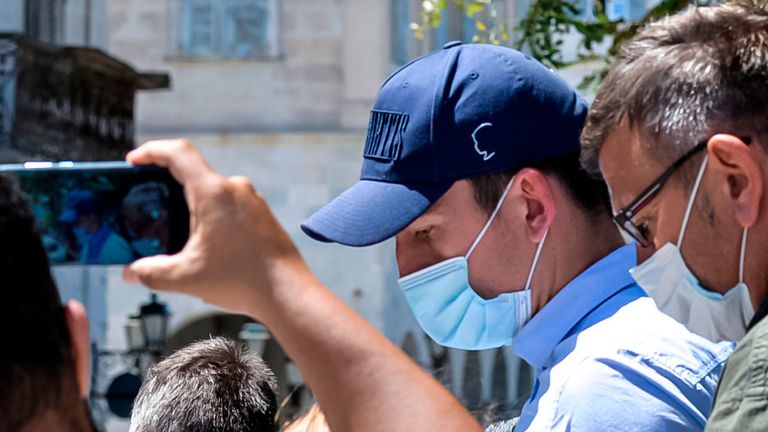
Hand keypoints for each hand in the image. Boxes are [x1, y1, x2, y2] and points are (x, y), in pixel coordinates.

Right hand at [123, 139, 313, 315]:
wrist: (288, 292)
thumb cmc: (243, 280)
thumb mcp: (186, 277)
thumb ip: (151, 272)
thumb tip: (131, 272)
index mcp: (214, 193)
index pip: (177, 153)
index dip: (151, 151)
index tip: (134, 161)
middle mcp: (235, 188)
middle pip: (194, 172)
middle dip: (167, 185)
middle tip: (149, 203)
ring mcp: (252, 200)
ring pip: (213, 191)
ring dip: (191, 204)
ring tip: (175, 230)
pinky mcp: (262, 214)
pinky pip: (230, 204)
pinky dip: (211, 215)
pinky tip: (205, 243)